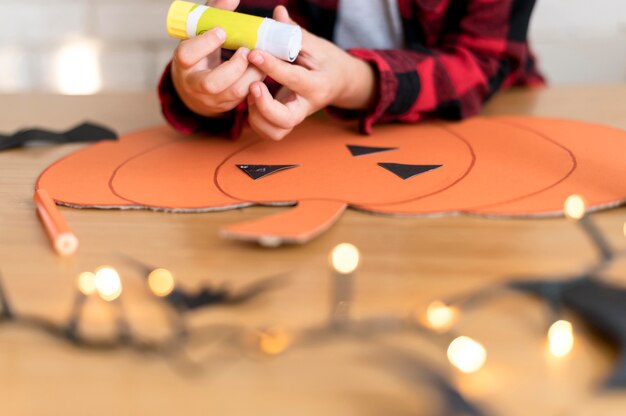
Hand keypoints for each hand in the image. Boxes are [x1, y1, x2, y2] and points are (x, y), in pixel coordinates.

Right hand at [171, 0, 264, 117]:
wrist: (195, 87)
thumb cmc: (200, 52)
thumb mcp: (201, 33)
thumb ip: (214, 14)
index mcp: (183, 63)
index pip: (187, 55)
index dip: (205, 43)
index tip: (222, 30)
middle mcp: (194, 85)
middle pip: (211, 83)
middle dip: (233, 67)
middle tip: (246, 50)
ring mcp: (212, 99)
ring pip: (233, 93)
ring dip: (252, 73)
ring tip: (260, 56)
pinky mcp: (227, 106)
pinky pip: (245, 97)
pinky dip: (257, 80)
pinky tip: (263, 67)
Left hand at [246, 6, 375, 140]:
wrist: (340, 82)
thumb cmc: (326, 60)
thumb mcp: (315, 44)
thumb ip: (293, 32)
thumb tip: (277, 12)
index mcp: (317, 84)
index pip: (294, 78)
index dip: (271, 66)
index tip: (254, 53)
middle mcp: (307, 106)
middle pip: (285, 120)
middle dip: (264, 106)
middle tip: (253, 86)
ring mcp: (296, 117)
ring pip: (275, 131)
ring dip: (257, 116)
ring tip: (251, 92)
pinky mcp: (286, 122)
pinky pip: (270, 132)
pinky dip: (256, 121)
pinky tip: (252, 100)